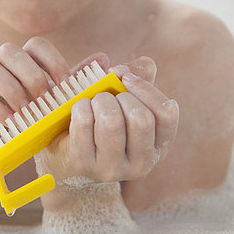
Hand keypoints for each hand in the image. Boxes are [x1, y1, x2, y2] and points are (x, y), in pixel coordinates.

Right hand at [0, 36, 108, 159]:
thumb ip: (72, 81)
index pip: (36, 44)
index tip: (65, 85)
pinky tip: (11, 122)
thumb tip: (103, 59)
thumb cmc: (26, 117)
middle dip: (32, 75)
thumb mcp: (51, 101)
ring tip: (27, 112)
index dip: (53, 60)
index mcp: (21, 61)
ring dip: (11, 89)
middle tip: (45, 100)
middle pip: (10, 51)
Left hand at [36, 57, 178, 188]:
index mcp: (157, 147)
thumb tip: (139, 64)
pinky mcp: (83, 164)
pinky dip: (80, 106)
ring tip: (92, 101)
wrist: (66, 161)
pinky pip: (84, 122)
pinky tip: (77, 109)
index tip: (126, 77)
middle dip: (120, 95)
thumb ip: (134, 78)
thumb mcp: (121, 101)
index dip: (146, 89)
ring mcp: (111, 168)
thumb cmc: (98, 124)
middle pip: (140, 118)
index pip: (166, 114)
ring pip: (111, 122)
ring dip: (99, 100)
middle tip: (105, 95)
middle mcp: (140, 164)